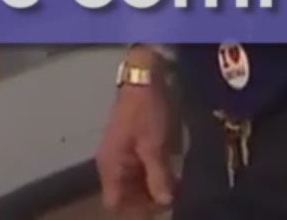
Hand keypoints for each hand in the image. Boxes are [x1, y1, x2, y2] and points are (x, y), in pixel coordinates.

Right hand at [95, 51, 175, 213]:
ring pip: (135, 183)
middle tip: (171, 198)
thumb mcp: (154, 146)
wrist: (145, 78)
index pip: (114, 203)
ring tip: (175, 188)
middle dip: (147, 200)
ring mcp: (122, 154)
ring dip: (153, 188)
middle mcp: (113, 164)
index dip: (134, 210)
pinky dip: (154, 174)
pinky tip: (172, 173)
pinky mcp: (133, 145)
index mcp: (111, 166)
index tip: (157, 207)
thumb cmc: (145, 112)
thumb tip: (164, 203)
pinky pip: (140, 169)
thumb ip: (158, 176)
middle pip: (125, 195)